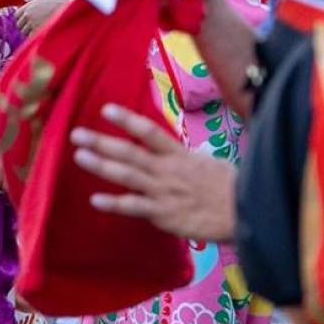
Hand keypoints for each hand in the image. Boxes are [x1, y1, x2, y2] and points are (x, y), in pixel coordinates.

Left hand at [14, 0, 70, 34]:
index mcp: (27, 6)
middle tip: (33, 28)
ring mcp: (32, 23)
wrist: (67, 7)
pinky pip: (31, 38)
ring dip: (29, 33)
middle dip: (24, 27)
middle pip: (19, 25)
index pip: (16, 15)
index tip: (27, 21)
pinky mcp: (38, 31)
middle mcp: (28, 14)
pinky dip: (34, 38)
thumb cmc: (57, 2)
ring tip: (39, 31)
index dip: (21, 18)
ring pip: (24, 32)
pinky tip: (41, 35)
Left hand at [70, 104, 237, 240]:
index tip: (106, 110)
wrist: (247, 213)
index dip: (127, 120)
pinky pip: (135, 207)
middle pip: (130, 151)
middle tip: (76, 134)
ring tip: (79, 157)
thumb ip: (184, 158)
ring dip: (101, 166)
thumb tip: (170, 153)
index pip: (149, 131)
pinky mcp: (164, 214)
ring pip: (127, 175)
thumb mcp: (207, 163)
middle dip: (101, 142)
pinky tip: (95, 200)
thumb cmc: (231, 188)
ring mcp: (164, 191)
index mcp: (180, 155)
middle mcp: (168, 169)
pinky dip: (115, 203)